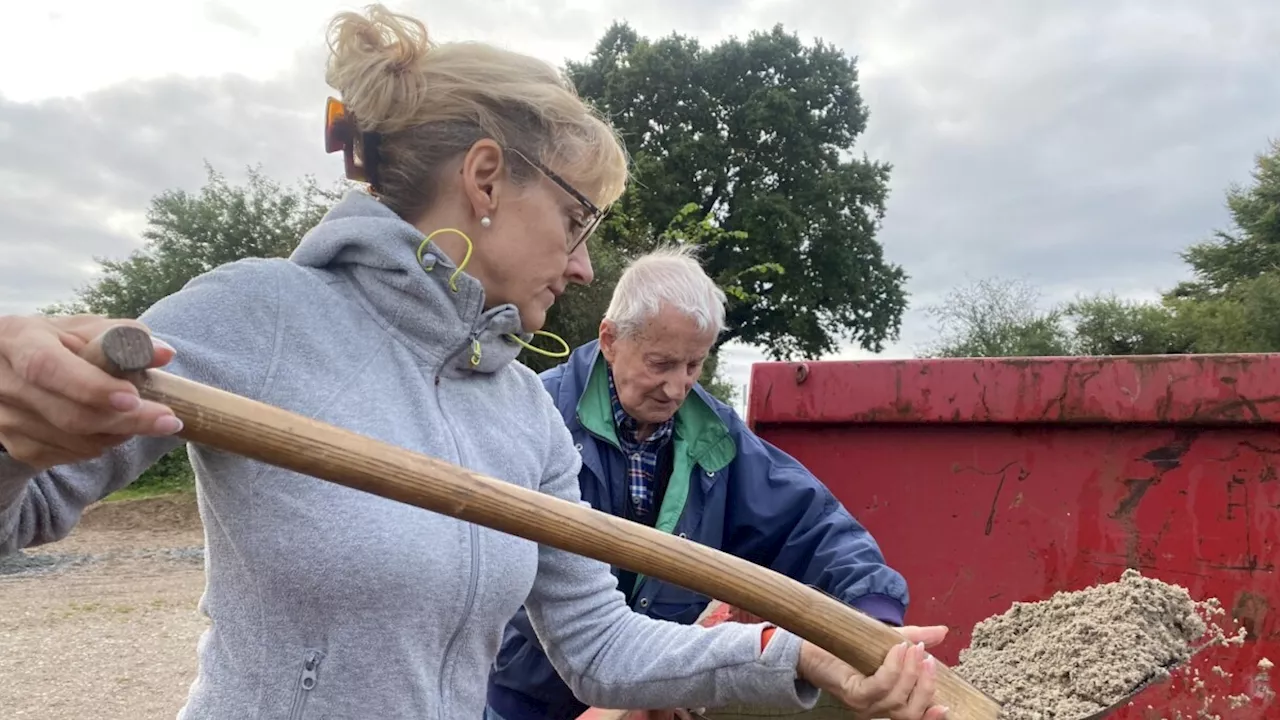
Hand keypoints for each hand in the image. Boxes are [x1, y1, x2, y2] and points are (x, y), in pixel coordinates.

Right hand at [0, 314, 180, 469]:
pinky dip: (100, 445)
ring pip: (72, 441)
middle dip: (126, 421)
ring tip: (145, 419)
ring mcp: (4, 417)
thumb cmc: (58, 342)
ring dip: (118, 435)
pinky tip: (115, 429)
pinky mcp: (13, 445)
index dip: (91, 387)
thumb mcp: (84, 329)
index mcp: (17, 339)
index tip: (133, 397)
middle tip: (168, 421)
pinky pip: (67, 455)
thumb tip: (165, 354)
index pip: (48, 367)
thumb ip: (124, 336)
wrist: (13, 368)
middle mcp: (3, 381)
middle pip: (68, 414)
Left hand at [796, 626, 949, 719]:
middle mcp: (876, 710)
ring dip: (910, 672)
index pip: (914, 718)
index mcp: (888, 703)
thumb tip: (942, 632)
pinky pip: (879, 686)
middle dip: (925, 687)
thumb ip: (916, 637)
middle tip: (928, 659)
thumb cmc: (850, 647)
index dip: (932, 717)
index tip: (945, 705)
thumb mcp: (889, 641)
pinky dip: (893, 668)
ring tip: (913, 647)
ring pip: (896, 699)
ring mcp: (864, 705)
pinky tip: (898, 649)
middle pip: (910, 713)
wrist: (812, 644)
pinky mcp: (852, 694)